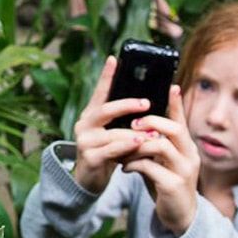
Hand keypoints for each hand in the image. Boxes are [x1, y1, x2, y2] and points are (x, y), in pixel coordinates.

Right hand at [72, 56, 152, 193]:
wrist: (89, 179)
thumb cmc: (106, 152)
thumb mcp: (113, 132)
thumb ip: (123, 120)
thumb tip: (148, 103)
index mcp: (91, 115)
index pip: (99, 92)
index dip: (106, 76)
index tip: (114, 59)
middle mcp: (85, 125)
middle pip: (105, 110)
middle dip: (127, 105)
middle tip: (146, 103)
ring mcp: (85, 142)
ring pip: (112, 133)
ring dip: (134, 133)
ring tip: (152, 133)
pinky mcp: (89, 158)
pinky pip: (111, 151)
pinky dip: (127, 148)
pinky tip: (140, 146)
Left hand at [122, 85, 200, 234]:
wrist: (179, 217)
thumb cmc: (166, 184)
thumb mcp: (162, 162)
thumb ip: (154, 145)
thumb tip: (136, 126)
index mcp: (186, 147)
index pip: (182, 121)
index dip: (177, 104)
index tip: (172, 86)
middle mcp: (189, 156)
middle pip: (174, 129)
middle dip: (151, 122)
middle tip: (133, 123)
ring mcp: (184, 171)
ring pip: (161, 147)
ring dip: (138, 145)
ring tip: (123, 149)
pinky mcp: (173, 186)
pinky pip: (151, 168)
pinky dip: (134, 165)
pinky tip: (125, 168)